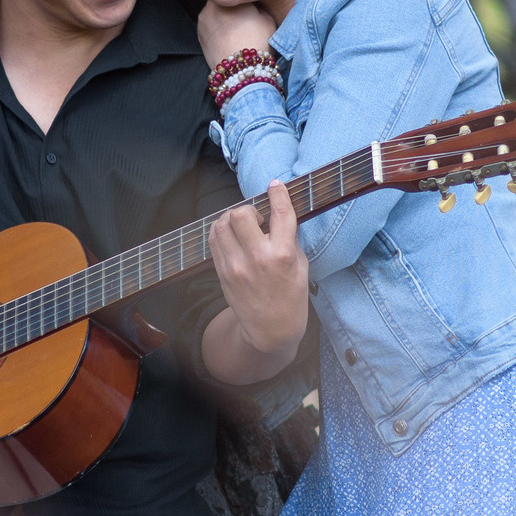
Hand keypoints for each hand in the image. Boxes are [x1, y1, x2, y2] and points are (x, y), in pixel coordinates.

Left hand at [198, 1, 278, 63]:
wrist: (241, 68)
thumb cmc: (257, 41)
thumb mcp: (267, 17)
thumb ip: (256, 6)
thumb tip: (251, 6)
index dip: (246, 1)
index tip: (253, 11)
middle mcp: (211, 4)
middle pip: (224, 2)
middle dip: (232, 9)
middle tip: (245, 22)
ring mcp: (202, 20)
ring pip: (215, 15)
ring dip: (223, 20)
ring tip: (236, 33)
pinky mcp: (199, 36)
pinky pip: (210, 28)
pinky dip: (216, 31)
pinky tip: (227, 40)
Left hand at [205, 180, 309, 382]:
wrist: (270, 329)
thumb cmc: (291, 296)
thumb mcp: (301, 265)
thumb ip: (288, 238)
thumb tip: (276, 213)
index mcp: (284, 255)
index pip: (280, 213)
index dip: (278, 194)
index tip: (276, 186)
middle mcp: (257, 258)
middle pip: (240, 214)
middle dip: (248, 210)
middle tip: (257, 219)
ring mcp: (236, 266)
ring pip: (221, 224)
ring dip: (232, 219)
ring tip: (243, 228)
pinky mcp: (222, 272)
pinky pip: (214, 240)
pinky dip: (221, 231)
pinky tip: (232, 237)